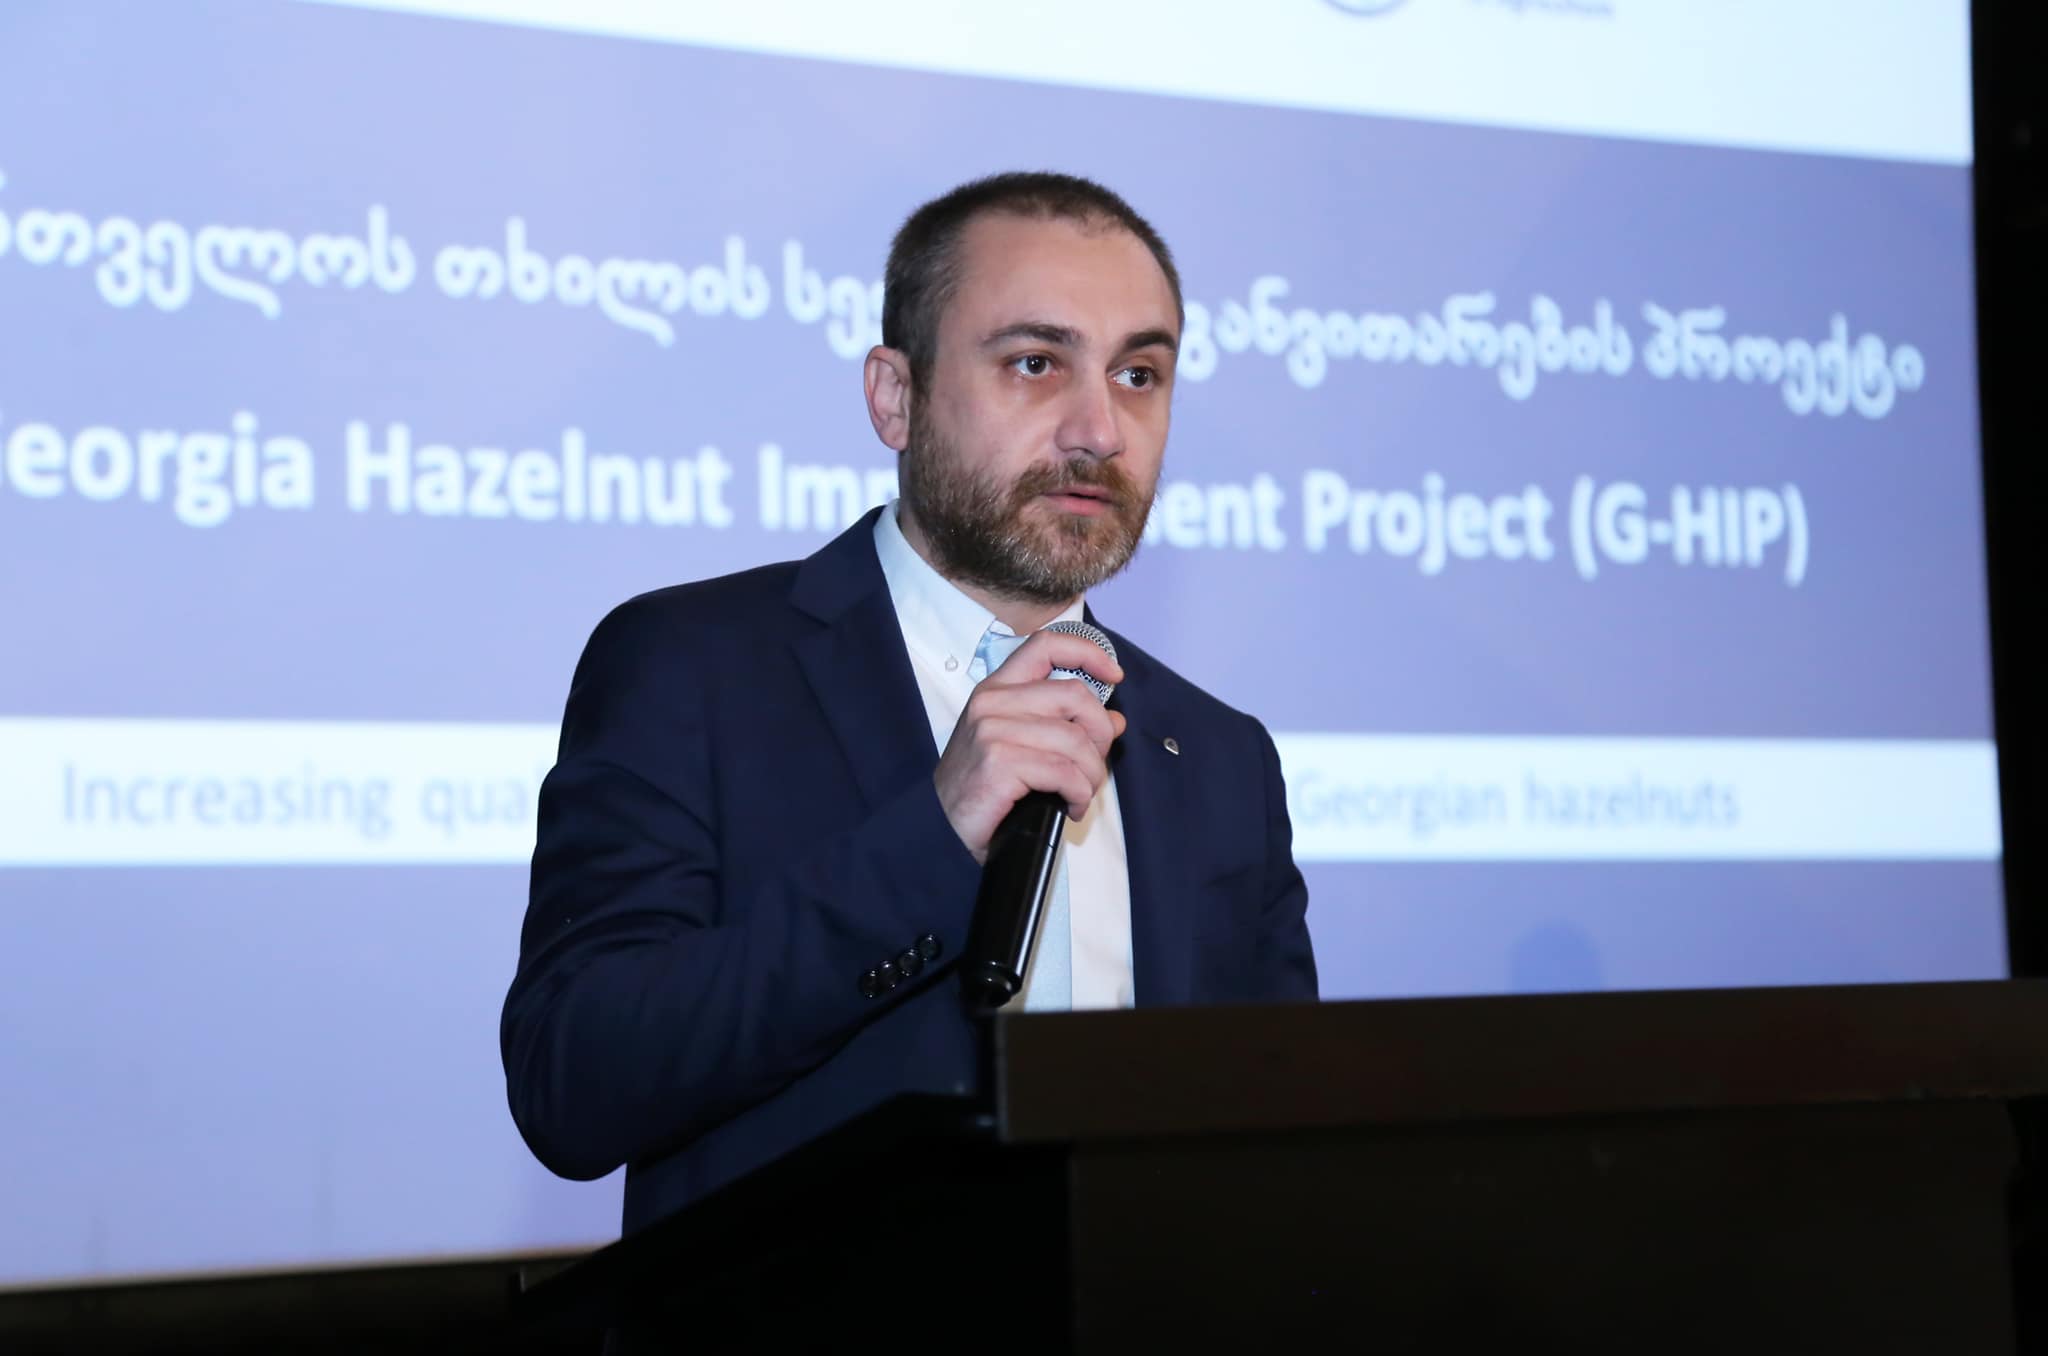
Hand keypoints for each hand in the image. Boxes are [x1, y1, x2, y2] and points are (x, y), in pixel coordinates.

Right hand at [933, 630, 1126, 863]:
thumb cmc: (982, 790)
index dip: (1088, 653)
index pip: (1046, 646)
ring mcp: (992, 731)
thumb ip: (1065, 727)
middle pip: (1075, 695)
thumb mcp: (1021, 746)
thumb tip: (1114, 720)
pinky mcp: (998, 763)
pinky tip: (1071, 806)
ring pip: (1075, 740)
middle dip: (1100, 733)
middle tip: (1095, 765)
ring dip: (1092, 774)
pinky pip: (1065, 772)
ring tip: (1081, 794)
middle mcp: (992, 702)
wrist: (940, 830)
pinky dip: (1079, 794)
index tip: (1113, 675)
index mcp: (996, 689)